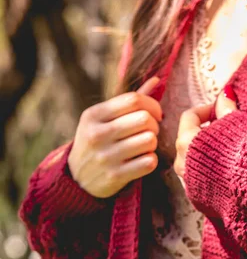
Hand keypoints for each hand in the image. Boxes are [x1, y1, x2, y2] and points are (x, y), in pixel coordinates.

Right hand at [68, 76, 161, 197]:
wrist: (77, 178)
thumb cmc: (96, 142)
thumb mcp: (103, 119)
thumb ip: (129, 101)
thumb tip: (157, 80)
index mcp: (94, 115)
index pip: (134, 100)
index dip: (152, 105)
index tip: (156, 115)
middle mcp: (98, 134)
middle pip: (145, 119)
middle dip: (154, 125)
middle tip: (149, 132)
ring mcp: (106, 156)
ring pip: (150, 141)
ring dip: (152, 144)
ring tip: (144, 147)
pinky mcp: (115, 176)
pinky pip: (149, 162)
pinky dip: (150, 160)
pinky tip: (142, 161)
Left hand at [174, 85, 237, 177]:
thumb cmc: (243, 153)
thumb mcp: (235, 124)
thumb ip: (225, 108)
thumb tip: (225, 94)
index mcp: (185, 142)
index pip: (190, 116)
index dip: (206, 109)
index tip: (220, 109)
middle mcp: (181, 163)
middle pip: (188, 139)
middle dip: (205, 132)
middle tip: (225, 129)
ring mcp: (188, 182)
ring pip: (192, 160)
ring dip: (206, 152)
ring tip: (227, 150)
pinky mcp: (198, 197)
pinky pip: (199, 178)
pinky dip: (209, 170)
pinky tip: (226, 169)